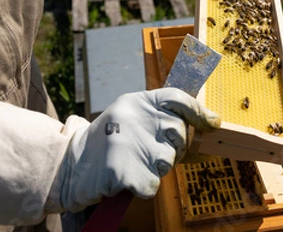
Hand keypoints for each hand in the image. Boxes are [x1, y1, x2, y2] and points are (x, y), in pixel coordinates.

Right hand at [52, 88, 219, 210]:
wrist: (70, 165)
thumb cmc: (108, 140)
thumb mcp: (132, 115)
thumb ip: (164, 114)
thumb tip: (211, 120)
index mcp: (137, 101)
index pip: (177, 97)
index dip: (198, 111)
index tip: (212, 123)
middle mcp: (135, 117)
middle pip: (179, 134)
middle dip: (171, 147)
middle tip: (146, 150)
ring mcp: (130, 144)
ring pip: (168, 161)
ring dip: (155, 167)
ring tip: (132, 162)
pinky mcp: (125, 172)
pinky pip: (154, 184)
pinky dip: (143, 186)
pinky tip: (127, 178)